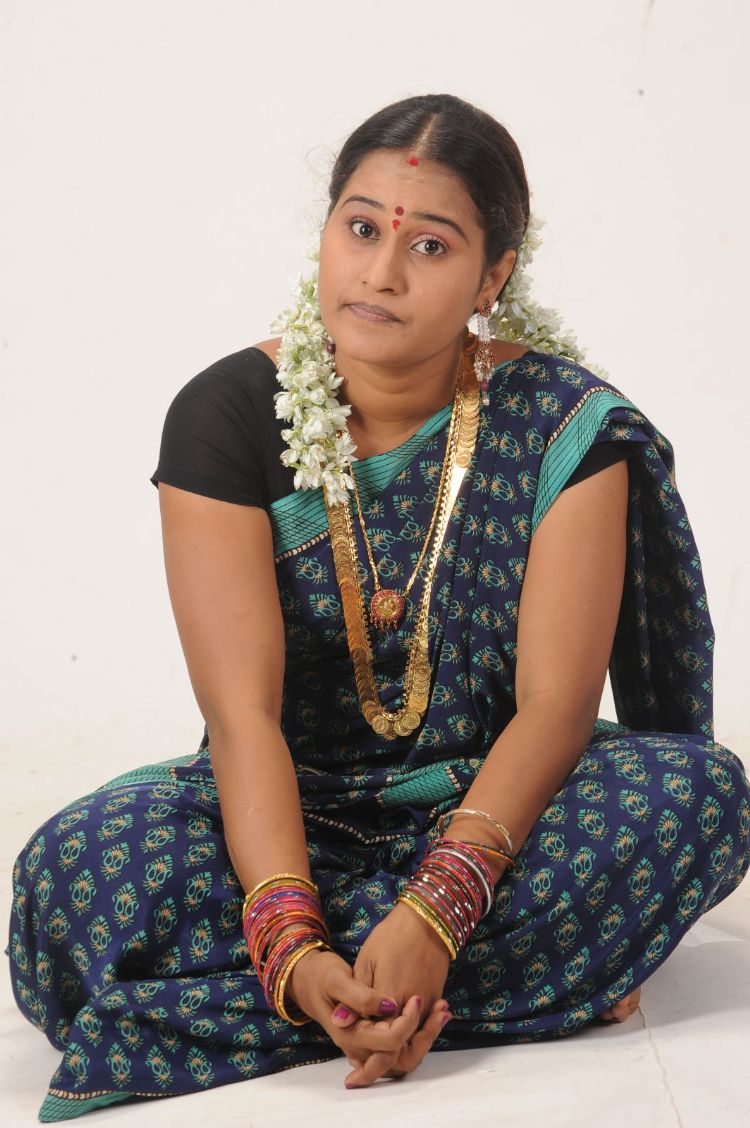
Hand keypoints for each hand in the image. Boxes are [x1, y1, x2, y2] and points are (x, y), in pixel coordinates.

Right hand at [288, 946, 436, 1074]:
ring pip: (403, 1055)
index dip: (407, 1022)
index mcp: (350, 1034)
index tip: (416, 999)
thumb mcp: (337, 979)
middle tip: (442, 1009)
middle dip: (425, 1036)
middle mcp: (359, 1046)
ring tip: (442, 1009)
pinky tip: (432, 1010)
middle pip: (400, 1058)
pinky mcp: (372, 1034)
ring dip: (425, 1036)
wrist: (306, 977)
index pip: (389, 1040)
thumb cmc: (321, 975)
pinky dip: (418, 1032)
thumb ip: (360, 996)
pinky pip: (400, 1044)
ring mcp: (366, 1042)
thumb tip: (387, 1007)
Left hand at [331, 901, 452, 1085]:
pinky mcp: (434, 999)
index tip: (351, 1071)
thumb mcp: (366, 963)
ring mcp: (427, 1006)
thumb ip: (355, 998)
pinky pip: (422, 1030)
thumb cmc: (392, 937)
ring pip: (413, 1046)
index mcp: (392, 1001)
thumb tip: (337, 1022)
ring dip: (393, 1056)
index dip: (366, 1062)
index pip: (380, 1044)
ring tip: (369, 1060)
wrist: (426, 920)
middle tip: (358, 1075)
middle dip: (380, 1068)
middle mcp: (413, 1010)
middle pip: (400, 1054)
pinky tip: (386, 1040)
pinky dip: (408, 1040)